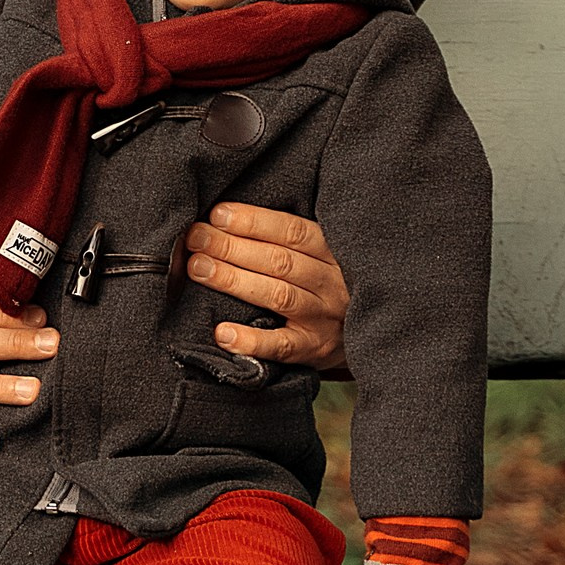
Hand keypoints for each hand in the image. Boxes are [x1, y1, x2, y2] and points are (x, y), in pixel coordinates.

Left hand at [184, 202, 348, 367]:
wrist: (368, 332)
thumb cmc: (325, 283)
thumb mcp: (320, 255)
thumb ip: (285, 239)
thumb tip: (224, 218)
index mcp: (332, 252)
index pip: (293, 231)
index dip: (254, 221)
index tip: (217, 214)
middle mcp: (331, 283)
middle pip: (279, 261)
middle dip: (232, 247)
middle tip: (196, 238)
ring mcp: (323, 318)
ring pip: (278, 295)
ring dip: (234, 280)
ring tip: (199, 268)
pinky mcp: (314, 350)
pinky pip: (282, 346)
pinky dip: (252, 340)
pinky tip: (222, 333)